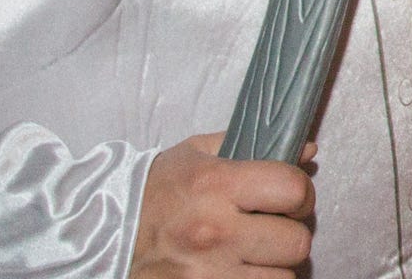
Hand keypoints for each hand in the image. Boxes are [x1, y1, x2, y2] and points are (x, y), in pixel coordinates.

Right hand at [129, 135, 315, 277]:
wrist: (104, 235)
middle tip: (273, 228)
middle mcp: (215, 231)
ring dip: (274, 266)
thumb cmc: (153, 192)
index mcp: (216, 185)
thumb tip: (307, 152)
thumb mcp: (196, 154)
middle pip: (296, 241)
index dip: (299, 194)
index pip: (293, 190)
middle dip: (290, 233)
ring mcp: (208, 273)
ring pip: (283, 277)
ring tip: (253, 253)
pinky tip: (239, 270)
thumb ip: (253, 146)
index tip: (289, 198)